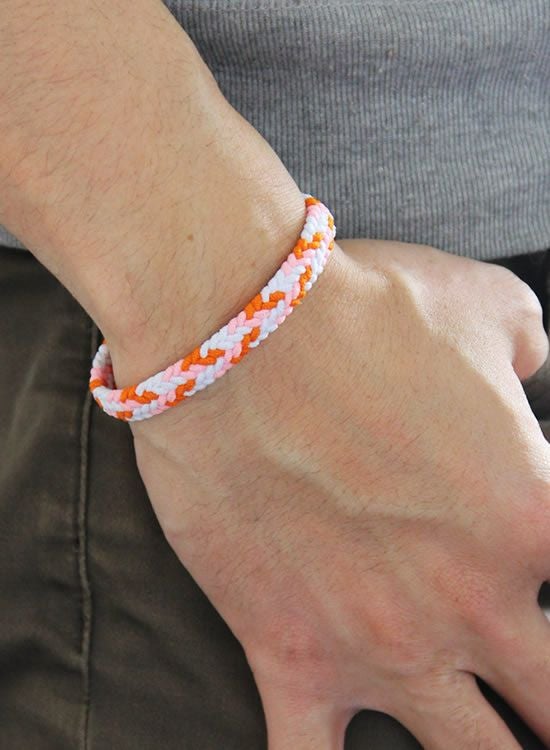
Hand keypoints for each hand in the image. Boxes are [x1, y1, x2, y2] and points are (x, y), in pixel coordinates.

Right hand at [126, 239, 549, 748]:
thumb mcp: (481, 305)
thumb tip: (532, 366)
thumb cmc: (362, 312)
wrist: (234, 338)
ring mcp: (379, 643)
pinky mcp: (289, 652)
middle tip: (535, 693)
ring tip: (483, 742)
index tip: (543, 587)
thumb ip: (529, 348)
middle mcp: (472, 602)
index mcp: (533, 518)